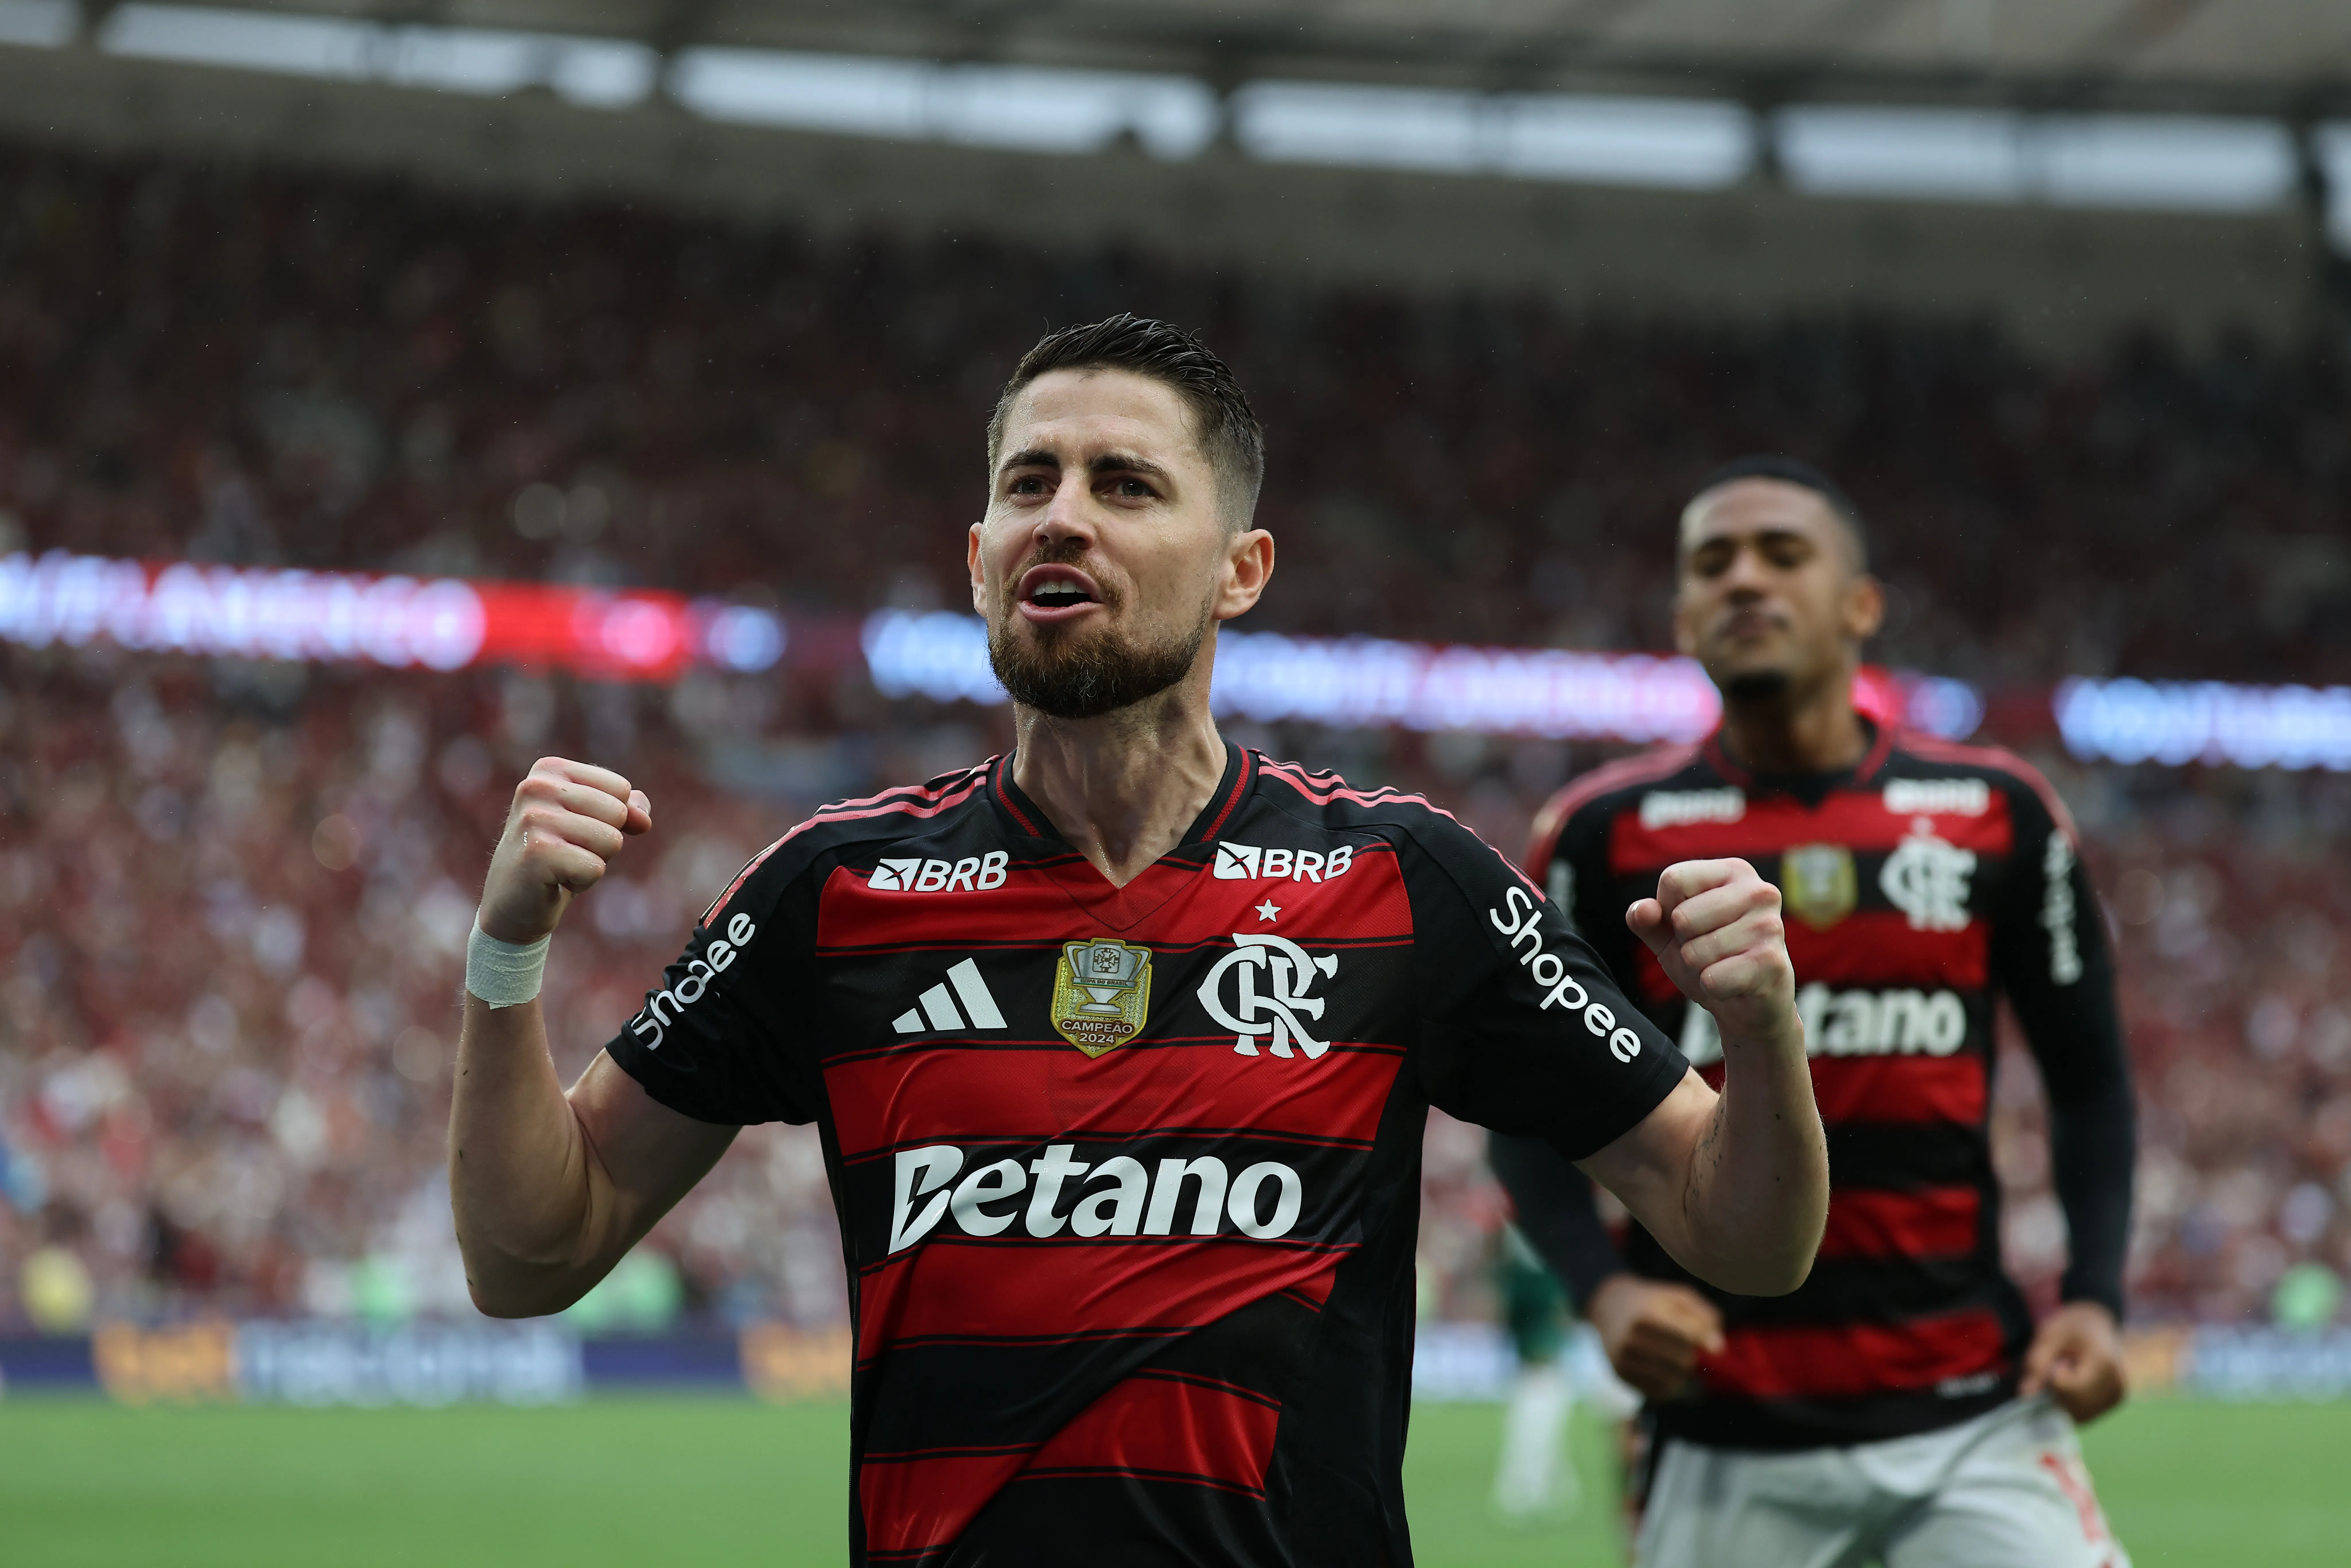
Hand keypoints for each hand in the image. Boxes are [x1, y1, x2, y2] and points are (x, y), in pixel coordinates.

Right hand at [477, 758, 652, 944]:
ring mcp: (533, 819)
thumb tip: (643, 818)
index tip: (575, 831)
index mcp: (549, 770)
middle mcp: (536, 786)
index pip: (620, 788)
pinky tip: (554, 881)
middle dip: (603, 841)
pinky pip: (596, 867)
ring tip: (561, 865)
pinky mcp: (536, 853)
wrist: (513, 905)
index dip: (610, 819)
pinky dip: (583, 881)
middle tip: (568, 851)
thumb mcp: (593, 824)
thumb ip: (626, 809)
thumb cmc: (557, 858)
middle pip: (618, 813)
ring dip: (593, 861)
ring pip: (611, 840)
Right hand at [1585, 1274, 1723, 1400]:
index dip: (1703, 1336)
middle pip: (1683, 1359)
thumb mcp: (1677, 1296)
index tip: (1703, 1333)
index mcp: (1647, 1313)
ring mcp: (1624, 1358)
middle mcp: (1632, 1337)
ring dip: (1681, 1371)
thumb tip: (1719, 1348)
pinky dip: (1669, 1385)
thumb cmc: (1650, 1300)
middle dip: (1689, 1353)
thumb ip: (1704, 1315)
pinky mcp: (1620, 1374)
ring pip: (1672, 1379)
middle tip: (1681, 1344)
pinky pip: (1658, 1391)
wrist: (1606, 1305)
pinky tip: (1664, 1370)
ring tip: (1673, 1358)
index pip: (1690, 1335)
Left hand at [1628, 859, 1796, 1047]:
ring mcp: (1769, 926)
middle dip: (1684, 942)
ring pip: (1695, 952)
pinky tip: (1733, 984)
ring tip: (1722, 965)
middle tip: (1709, 949)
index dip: (1667, 909)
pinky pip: (1712, 979)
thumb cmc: (1710, 958)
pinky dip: (1712, 988)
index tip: (1689, 923)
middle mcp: (1758, 891)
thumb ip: (1645, 919)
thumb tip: (1643, 910)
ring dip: (1698, 967)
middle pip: (1682, 917)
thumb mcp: (1669, 935)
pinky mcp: (1772, 962)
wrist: (1748, 1003)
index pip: (1673, 879)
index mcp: (1733, 871)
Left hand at [2021, 1301, 2126, 1423]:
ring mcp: (2118, 1394)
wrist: (2097, 1323)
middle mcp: (2117, 1383)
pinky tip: (2074, 1385)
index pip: (2070, 1388)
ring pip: (2080, 1414)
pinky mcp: (2114, 1401)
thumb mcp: (2049, 1334)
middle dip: (2057, 1391)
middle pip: (2075, 1404)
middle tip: (2060, 1367)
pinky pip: (2087, 1414)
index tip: (2055, 1362)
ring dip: (2064, 1400)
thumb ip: (2036, 1362)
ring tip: (2069, 1374)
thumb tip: (2025, 1394)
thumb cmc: (2072, 1325)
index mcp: (2103, 1362)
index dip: (2052, 1379)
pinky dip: (2073, 1405)